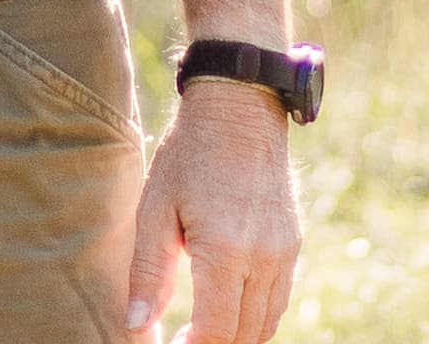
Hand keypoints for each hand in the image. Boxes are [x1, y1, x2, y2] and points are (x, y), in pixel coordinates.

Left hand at [125, 80, 301, 343]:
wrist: (239, 108)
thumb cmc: (188, 154)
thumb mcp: (155, 207)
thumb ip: (148, 272)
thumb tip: (136, 328)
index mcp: (226, 251)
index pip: (216, 332)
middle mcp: (264, 259)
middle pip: (243, 336)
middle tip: (179, 339)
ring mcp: (284, 255)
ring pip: (264, 325)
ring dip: (235, 337)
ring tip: (198, 330)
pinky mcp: (292, 247)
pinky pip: (277, 302)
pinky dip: (253, 318)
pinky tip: (226, 310)